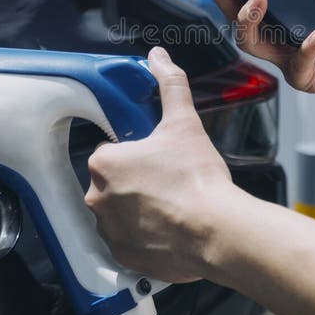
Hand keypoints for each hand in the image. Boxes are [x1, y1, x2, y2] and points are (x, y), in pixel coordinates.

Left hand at [85, 46, 236, 282]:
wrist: (217, 231)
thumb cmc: (197, 180)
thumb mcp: (184, 123)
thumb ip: (170, 86)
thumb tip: (159, 59)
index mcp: (104, 163)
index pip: (111, 151)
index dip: (135, 152)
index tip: (156, 157)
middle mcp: (97, 198)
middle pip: (113, 182)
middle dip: (136, 181)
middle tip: (168, 180)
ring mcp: (108, 231)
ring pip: (119, 212)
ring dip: (138, 209)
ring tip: (172, 205)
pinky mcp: (122, 256)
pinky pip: (127, 241)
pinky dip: (144, 236)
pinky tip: (169, 227)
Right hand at [208, 0, 314, 100]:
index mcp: (285, 19)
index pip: (247, 5)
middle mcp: (281, 41)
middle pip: (240, 25)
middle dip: (227, 2)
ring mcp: (291, 61)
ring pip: (253, 45)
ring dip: (251, 20)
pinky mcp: (307, 78)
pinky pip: (295, 65)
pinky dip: (306, 48)